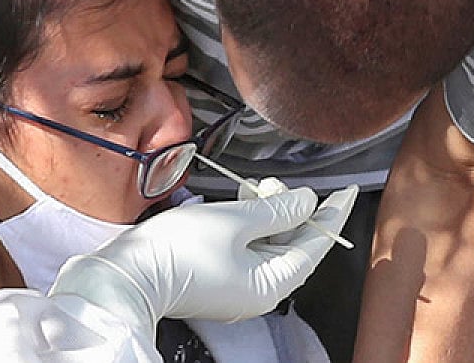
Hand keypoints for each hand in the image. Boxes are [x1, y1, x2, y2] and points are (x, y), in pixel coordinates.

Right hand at [49, 185, 358, 336]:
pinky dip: (246, 224)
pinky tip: (237, 204)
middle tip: (273, 183)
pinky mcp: (217, 277)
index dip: (330, 213)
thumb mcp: (234, 220)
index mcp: (272, 284)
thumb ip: (276, 210)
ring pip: (266, 243)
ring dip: (265, 213)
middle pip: (291, 244)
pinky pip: (244, 247)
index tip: (345, 191)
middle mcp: (258, 290)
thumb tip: (306, 202)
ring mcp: (237, 285)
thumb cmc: (179, 251)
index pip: (314, 244)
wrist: (128, 274)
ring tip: (251, 189)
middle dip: (288, 209)